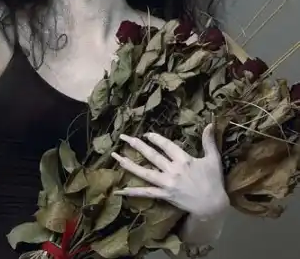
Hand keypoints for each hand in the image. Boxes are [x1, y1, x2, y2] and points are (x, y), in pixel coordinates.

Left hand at [112, 124, 228, 218]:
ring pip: (145, 173)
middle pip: (152, 156)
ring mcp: (167, 184)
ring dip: (129, 164)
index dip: (156, 139)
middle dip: (137, 145)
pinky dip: (132, 192)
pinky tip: (119, 190)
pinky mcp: (164, 196)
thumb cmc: (213, 181)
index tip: (146, 134)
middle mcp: (173, 170)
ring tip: (116, 157)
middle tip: (124, 137)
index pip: (166, 146)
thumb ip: (209, 141)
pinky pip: (146, 193)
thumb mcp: (213, 159)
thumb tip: (209, 123)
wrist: (213, 206)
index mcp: (184, 160)